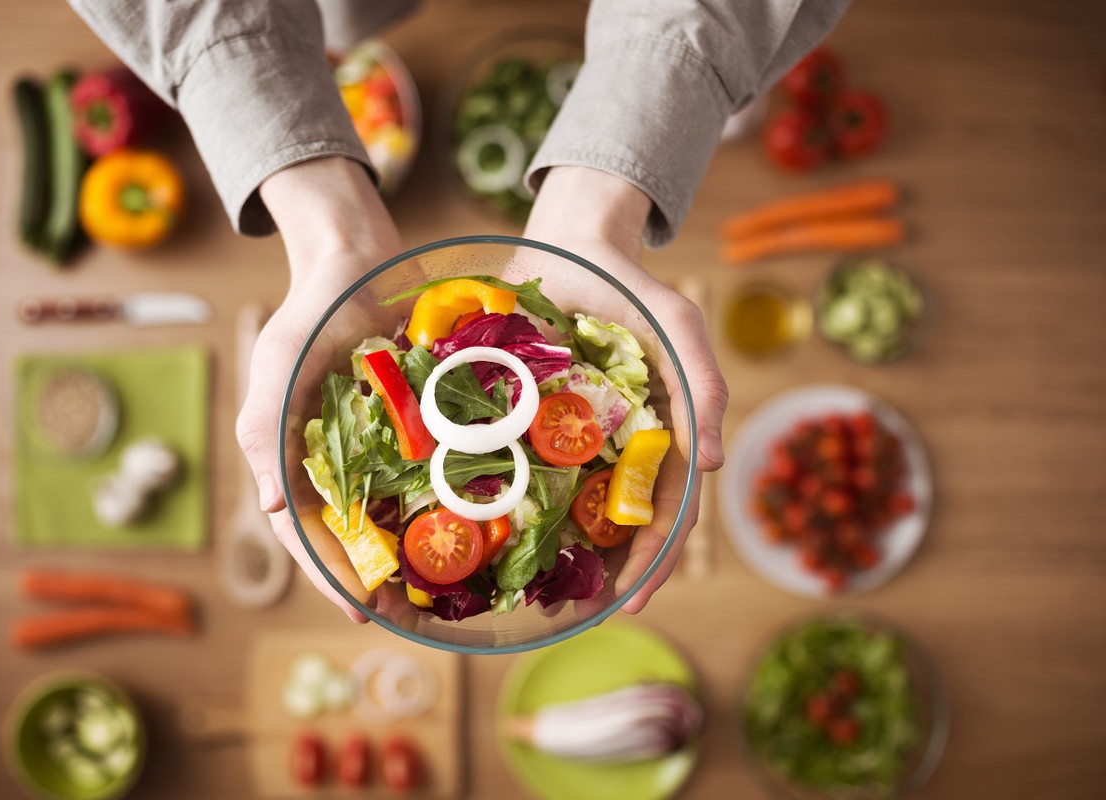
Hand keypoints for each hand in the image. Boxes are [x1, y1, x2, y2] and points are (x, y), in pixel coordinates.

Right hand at [236, 158, 402, 622]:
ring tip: (442, 593)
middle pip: (352, 536)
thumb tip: (267, 505)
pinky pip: (427, 474)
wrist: (356, 257)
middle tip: (413, 617)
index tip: (363, 612)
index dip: (332, 576)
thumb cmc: (311, 310)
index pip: (305, 533)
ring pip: (391, 514)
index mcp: (290, 456)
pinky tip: (470, 529)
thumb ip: (267, 433)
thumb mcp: (279, 366)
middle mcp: (332, 459)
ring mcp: (373, 445)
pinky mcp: (411, 425)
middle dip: (378, 579)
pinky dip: (442, 503)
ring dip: (412, 554)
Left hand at [523, 166, 727, 614]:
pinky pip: (513, 465)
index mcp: (657, 438)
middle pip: (613, 523)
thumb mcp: (679, 326)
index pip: (664, 513)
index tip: (632, 603)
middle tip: (581, 614)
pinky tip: (483, 531)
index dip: (652, 561)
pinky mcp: (521, 418)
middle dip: (604, 573)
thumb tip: (715, 466)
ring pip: (562, 505)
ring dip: (555, 551)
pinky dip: (505, 500)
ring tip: (532, 593)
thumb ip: (704, 386)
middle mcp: (611, 447)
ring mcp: (566, 436)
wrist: (572, 243)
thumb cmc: (635, 289)